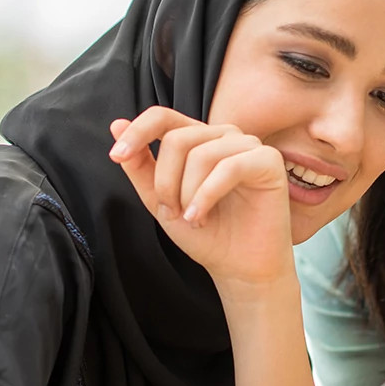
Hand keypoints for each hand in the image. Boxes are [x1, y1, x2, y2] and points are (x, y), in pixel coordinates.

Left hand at [109, 108, 293, 290]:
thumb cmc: (206, 234)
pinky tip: (200, 216)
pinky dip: (207, 195)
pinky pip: (229, 167)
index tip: (116, 156)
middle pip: (177, 140)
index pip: (163, 117)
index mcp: (198, 139)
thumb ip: (140, 165)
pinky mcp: (268, 161)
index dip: (137, 132)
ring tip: (193, 219)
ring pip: (201, 155)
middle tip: (171, 212)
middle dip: (165, 182)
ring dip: (188, 194)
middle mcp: (223, 136)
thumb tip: (117, 124)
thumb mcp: (160, 200)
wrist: (239, 268)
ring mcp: (248, 145)